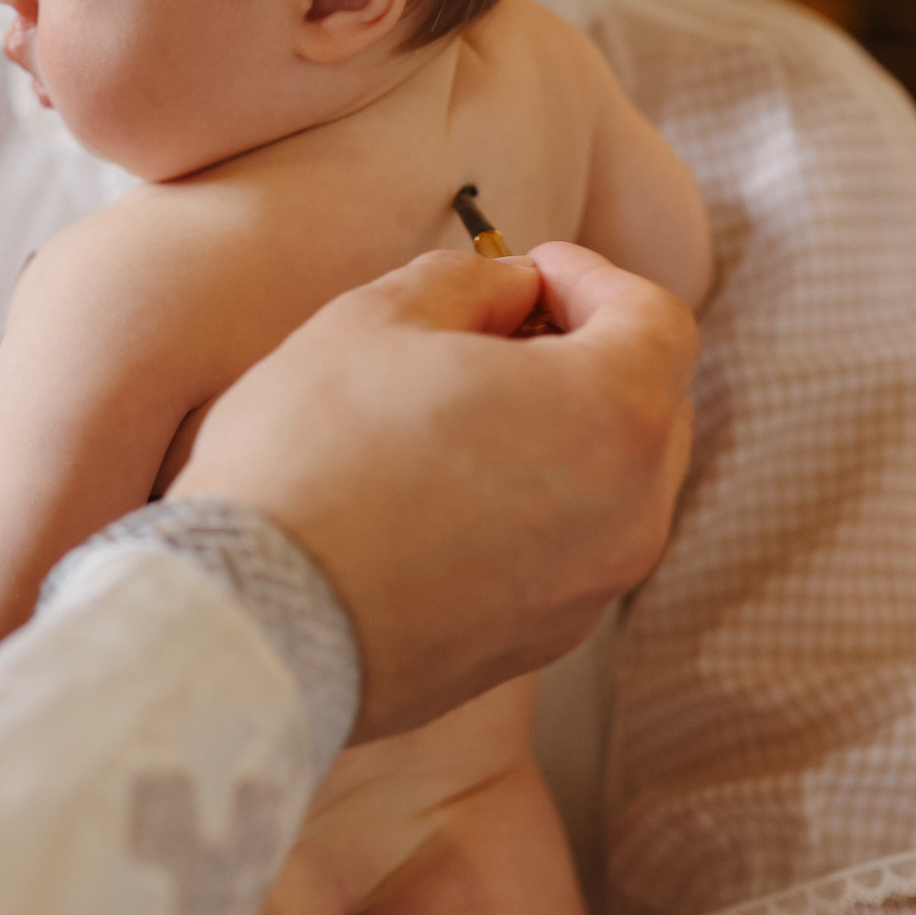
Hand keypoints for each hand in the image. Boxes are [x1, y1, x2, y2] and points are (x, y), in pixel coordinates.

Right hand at [175, 243, 697, 742]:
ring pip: (615, 487)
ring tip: (465, 416)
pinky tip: (443, 496)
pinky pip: (567, 554)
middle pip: (652, 406)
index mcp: (612, 414)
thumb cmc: (312, 456)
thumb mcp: (376, 320)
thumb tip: (506, 292)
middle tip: (501, 331)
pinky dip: (534, 509)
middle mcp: (631, 513)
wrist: (258, 621)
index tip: (530, 269)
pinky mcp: (539, 644)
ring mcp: (590, 592)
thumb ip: (467, 284)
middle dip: (589, 354)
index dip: (594, 278)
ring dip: (563, 436)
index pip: (657, 319)